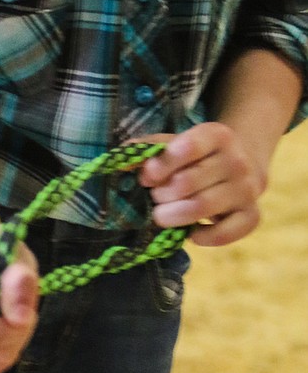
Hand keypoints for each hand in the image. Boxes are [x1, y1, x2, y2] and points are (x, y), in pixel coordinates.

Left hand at [137, 123, 265, 245]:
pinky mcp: (252, 215)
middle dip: (161, 194)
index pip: (187, 147)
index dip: (160, 165)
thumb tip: (122, 162)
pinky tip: (191, 231)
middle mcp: (237, 161)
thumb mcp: (175, 143)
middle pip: (186, 183)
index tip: (147, 177)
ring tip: (164, 214)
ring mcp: (247, 189)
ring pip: (200, 207)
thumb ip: (150, 151)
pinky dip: (201, 236)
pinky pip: (224, 233)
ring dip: (173, 215)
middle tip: (156, 197)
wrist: (241, 165)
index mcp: (218, 135)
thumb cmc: (197, 156)